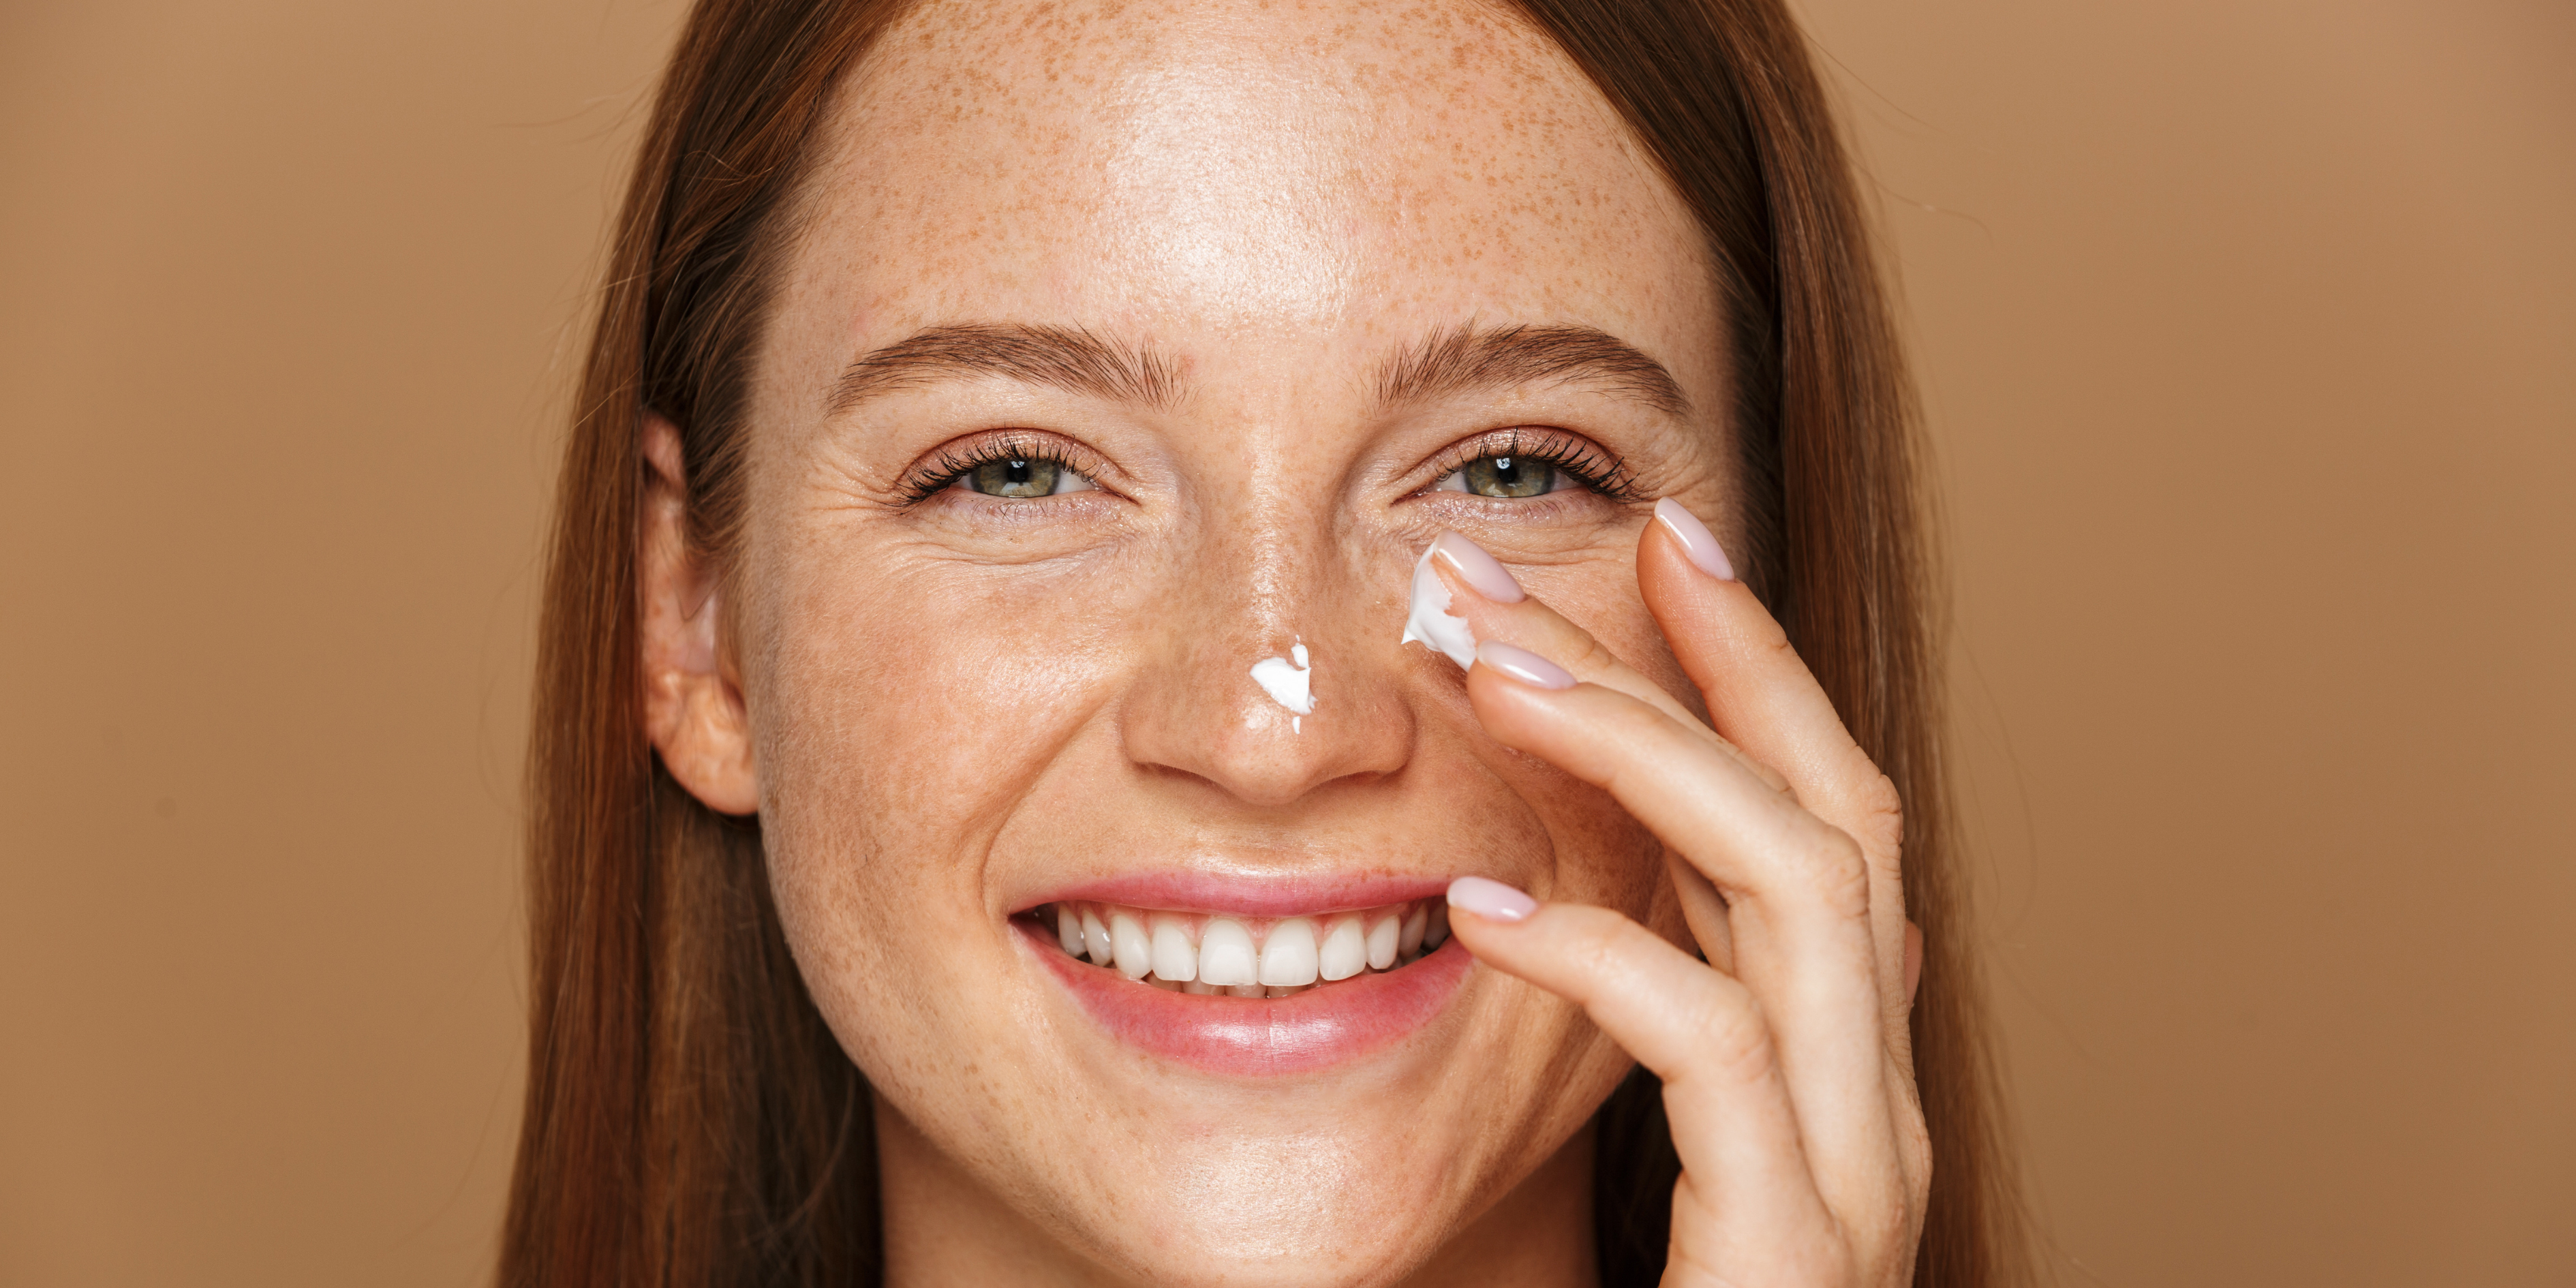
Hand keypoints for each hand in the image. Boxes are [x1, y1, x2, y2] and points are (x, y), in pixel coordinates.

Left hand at [1432, 501, 1929, 1286]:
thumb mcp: (1661, 1150)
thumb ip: (1649, 1023)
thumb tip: (1574, 882)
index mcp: (1836, 1059)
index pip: (1826, 807)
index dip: (1757, 661)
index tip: (1661, 531)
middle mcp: (1875, 1097)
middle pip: (1837, 813)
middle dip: (1700, 665)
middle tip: (1539, 555)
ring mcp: (1856, 1174)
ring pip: (1809, 896)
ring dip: (1649, 760)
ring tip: (1490, 671)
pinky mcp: (1803, 1256)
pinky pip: (1721, 1059)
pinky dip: (1604, 959)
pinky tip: (1478, 910)